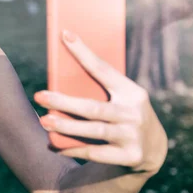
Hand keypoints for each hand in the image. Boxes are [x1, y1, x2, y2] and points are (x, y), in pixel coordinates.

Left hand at [34, 30, 167, 174]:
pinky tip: (54, 143)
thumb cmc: (125, 112)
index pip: (103, 69)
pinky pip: (95, 153)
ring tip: (44, 121)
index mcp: (132, 91)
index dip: (83, 52)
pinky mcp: (130, 157)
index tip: (64, 35)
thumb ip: (99, 87)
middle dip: (64, 101)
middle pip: (93, 107)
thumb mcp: (121, 97)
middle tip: (39, 96)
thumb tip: (60, 70)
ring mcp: (133, 136)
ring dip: (66, 127)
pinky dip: (73, 148)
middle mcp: (134, 113)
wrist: (154, 148)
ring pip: (93, 131)